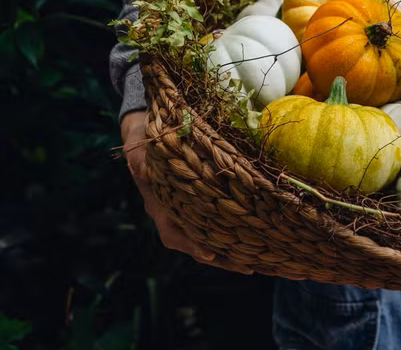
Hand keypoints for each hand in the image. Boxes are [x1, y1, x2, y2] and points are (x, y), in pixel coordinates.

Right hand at [121, 111, 252, 273]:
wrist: (146, 133)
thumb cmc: (146, 139)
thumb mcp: (141, 150)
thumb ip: (143, 163)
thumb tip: (143, 172)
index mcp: (158, 204)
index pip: (173, 231)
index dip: (191, 244)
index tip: (209, 254)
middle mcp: (171, 213)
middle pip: (195, 244)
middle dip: (221, 258)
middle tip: (248, 268)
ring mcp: (184, 211)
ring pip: (207, 240)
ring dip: (229, 253)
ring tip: (256, 264)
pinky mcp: (198, 205)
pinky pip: (214, 227)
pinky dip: (230, 237)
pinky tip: (253, 243)